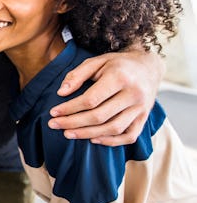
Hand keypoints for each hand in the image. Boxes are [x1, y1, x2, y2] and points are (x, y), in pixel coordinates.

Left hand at [48, 49, 162, 145]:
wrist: (148, 66)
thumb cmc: (117, 64)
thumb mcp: (96, 61)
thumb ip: (77, 75)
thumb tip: (61, 93)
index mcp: (120, 77)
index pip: (91, 99)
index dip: (70, 108)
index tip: (53, 112)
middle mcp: (134, 94)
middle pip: (100, 116)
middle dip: (73, 123)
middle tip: (54, 125)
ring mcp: (141, 108)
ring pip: (113, 128)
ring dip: (88, 134)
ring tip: (68, 134)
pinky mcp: (145, 117)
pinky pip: (129, 136)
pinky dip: (111, 141)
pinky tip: (93, 139)